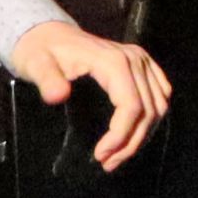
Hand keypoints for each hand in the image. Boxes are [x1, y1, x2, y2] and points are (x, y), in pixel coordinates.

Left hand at [11, 20, 172, 170]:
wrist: (48, 34)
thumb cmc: (41, 51)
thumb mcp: (36, 64)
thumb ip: (46, 80)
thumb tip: (58, 96)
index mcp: (113, 61)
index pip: (131, 106)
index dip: (121, 136)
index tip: (101, 155)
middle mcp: (134, 59)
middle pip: (148, 110)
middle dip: (130, 143)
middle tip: (108, 163)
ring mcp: (141, 60)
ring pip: (158, 106)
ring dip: (142, 136)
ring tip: (118, 156)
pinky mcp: (143, 64)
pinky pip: (160, 95)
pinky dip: (151, 119)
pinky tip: (134, 134)